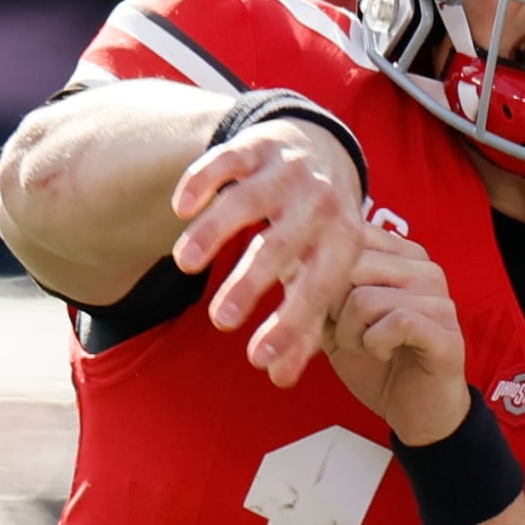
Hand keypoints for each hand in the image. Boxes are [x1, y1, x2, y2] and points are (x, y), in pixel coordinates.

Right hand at [170, 117, 366, 385]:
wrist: (322, 148)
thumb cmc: (317, 231)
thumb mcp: (322, 273)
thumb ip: (304, 326)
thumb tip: (279, 378)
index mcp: (344, 241)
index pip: (318, 288)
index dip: (290, 325)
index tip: (256, 358)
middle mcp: (320, 203)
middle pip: (281, 246)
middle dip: (250, 285)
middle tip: (221, 322)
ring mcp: (288, 170)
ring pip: (246, 201)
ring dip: (214, 232)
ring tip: (185, 266)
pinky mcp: (257, 145)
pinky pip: (227, 160)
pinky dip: (202, 181)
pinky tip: (180, 210)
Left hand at [324, 225, 469, 444]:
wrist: (413, 411)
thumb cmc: (377, 363)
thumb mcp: (334, 322)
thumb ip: (314, 291)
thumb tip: (282, 263)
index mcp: (399, 255)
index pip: (346, 237)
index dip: (317, 274)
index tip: (319, 306)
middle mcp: (423, 267)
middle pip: (349, 265)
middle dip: (330, 308)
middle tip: (344, 333)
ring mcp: (438, 296)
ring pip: (364, 299)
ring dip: (351, 334)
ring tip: (366, 346)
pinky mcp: (445, 329)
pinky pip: (394, 323)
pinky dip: (374, 345)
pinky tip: (385, 353)